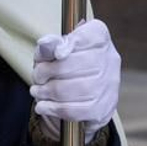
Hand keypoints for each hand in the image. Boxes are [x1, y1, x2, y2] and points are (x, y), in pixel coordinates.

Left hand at [32, 18, 120, 135]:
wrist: (85, 92)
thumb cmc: (68, 64)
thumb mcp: (56, 48)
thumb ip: (51, 44)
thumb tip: (45, 44)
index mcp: (99, 37)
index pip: (90, 35)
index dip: (72, 44)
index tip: (57, 54)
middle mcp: (110, 59)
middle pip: (78, 64)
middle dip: (49, 72)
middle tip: (37, 77)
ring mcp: (109, 84)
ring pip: (77, 89)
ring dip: (49, 91)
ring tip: (37, 91)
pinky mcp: (103, 107)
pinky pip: (77, 110)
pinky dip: (55, 109)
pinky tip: (43, 106)